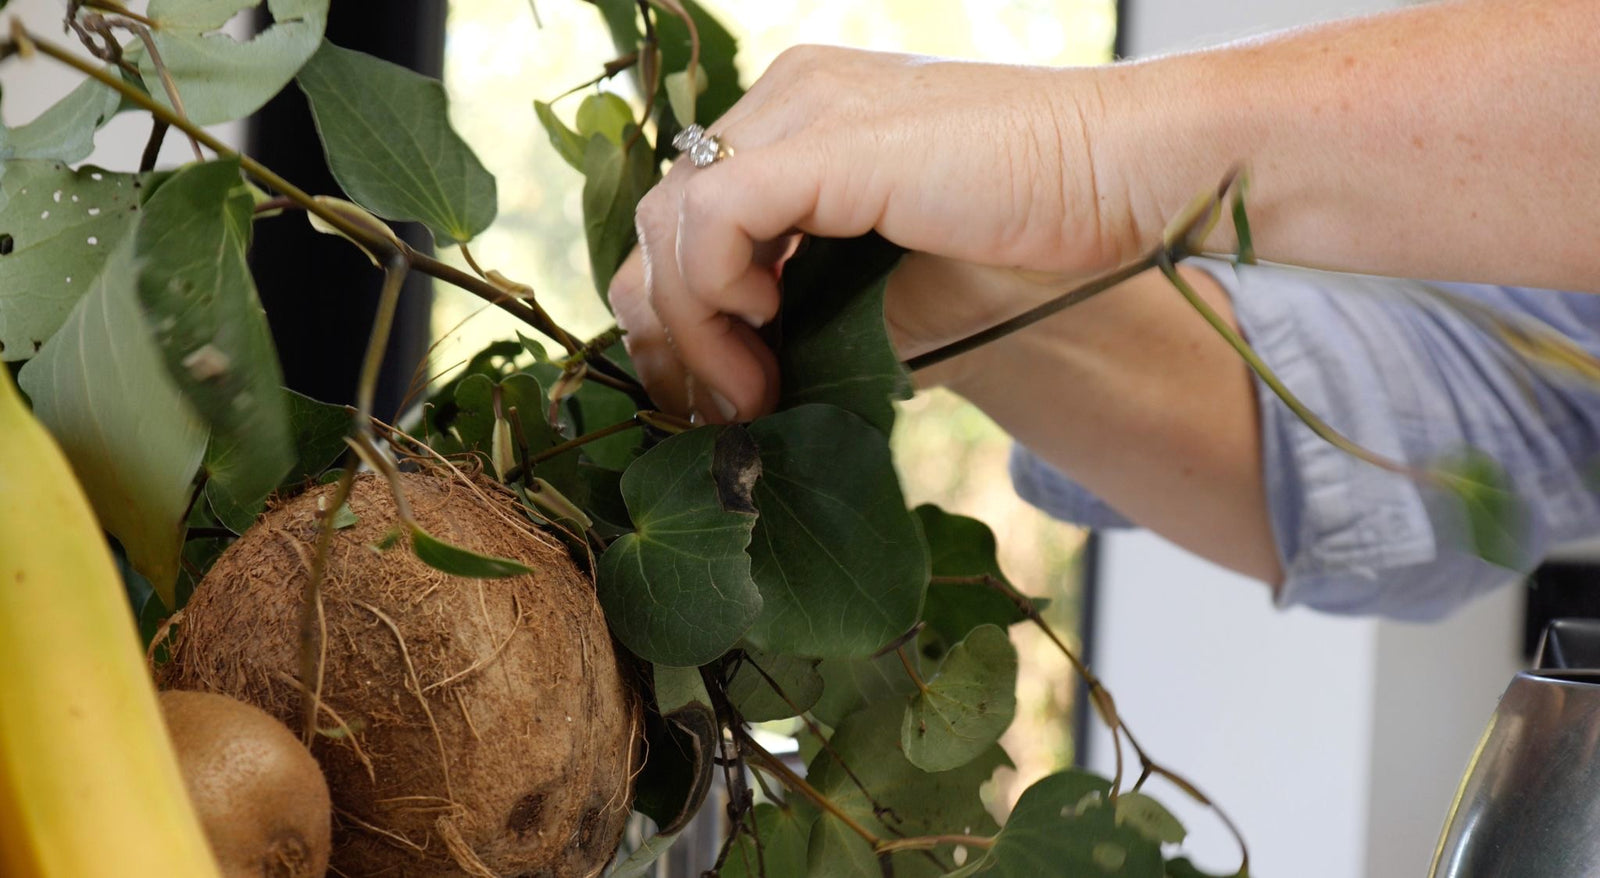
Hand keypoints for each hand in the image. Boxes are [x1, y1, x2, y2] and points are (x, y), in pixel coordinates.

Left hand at [608, 45, 1122, 421]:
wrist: (1125, 182)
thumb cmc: (1031, 238)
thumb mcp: (891, 281)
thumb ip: (813, 305)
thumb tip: (737, 385)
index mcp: (806, 115)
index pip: (689, 208)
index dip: (679, 309)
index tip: (719, 391)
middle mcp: (794, 96)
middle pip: (662, 214)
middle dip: (668, 327)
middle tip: (710, 408)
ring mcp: (807, 107)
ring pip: (670, 218)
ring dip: (690, 327)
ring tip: (748, 394)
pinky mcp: (829, 139)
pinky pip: (712, 219)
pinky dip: (713, 297)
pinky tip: (765, 339)